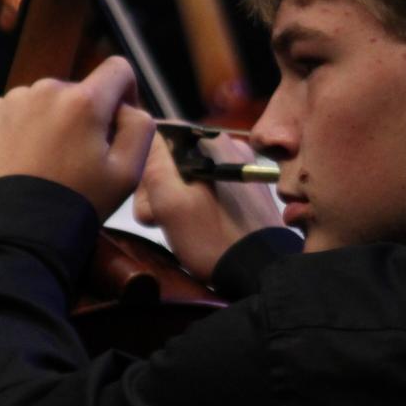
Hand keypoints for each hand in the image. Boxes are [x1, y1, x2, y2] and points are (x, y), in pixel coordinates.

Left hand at [0, 56, 155, 218]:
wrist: (17, 230)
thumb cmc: (76, 204)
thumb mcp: (128, 173)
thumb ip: (141, 128)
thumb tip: (128, 108)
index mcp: (84, 101)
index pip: (118, 69)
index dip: (127, 93)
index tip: (118, 123)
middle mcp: (47, 90)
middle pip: (82, 90)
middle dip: (88, 117)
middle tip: (82, 160)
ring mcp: (15, 100)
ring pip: (51, 101)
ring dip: (57, 123)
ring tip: (52, 164)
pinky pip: (23, 111)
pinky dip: (30, 129)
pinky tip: (29, 161)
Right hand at [134, 131, 283, 281]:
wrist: (260, 272)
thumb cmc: (212, 239)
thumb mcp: (171, 202)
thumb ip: (154, 164)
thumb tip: (148, 133)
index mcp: (212, 142)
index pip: (161, 137)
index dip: (144, 165)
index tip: (147, 198)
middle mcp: (229, 147)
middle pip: (174, 157)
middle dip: (159, 187)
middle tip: (157, 219)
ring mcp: (239, 168)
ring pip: (188, 174)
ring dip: (175, 197)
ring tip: (177, 227)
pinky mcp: (244, 188)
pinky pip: (207, 186)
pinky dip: (195, 202)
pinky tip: (195, 224)